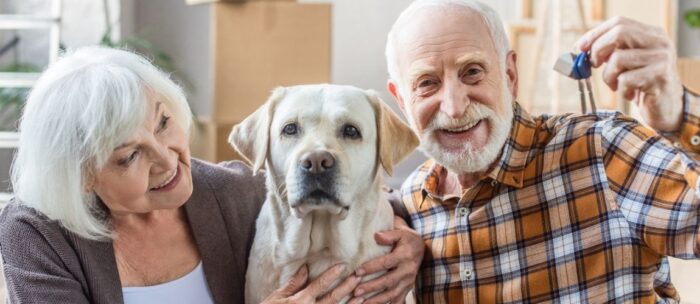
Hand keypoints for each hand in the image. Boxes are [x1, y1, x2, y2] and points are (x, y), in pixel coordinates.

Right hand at [262, 264, 361, 303]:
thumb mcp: (276, 298)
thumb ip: (293, 284)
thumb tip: (305, 268)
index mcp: (300, 301)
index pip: (319, 285)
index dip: (331, 275)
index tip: (343, 266)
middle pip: (332, 298)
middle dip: (346, 287)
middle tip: (358, 277)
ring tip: (362, 295)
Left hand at [349, 216, 423, 303]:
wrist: (420, 247)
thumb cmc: (405, 238)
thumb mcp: (400, 231)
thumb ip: (389, 234)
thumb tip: (377, 236)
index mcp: (405, 255)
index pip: (387, 263)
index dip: (372, 268)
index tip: (357, 272)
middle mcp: (408, 270)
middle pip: (389, 281)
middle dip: (372, 287)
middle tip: (356, 291)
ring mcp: (409, 281)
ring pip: (393, 294)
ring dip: (377, 300)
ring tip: (362, 303)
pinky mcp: (408, 288)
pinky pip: (398, 300)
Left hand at [576, 16, 683, 131]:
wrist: (667, 109)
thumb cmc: (641, 85)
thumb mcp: (626, 64)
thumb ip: (609, 52)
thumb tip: (579, 49)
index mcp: (652, 34)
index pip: (619, 22)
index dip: (595, 34)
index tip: (580, 48)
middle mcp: (659, 42)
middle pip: (619, 33)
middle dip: (598, 50)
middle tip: (593, 65)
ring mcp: (661, 59)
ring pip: (618, 58)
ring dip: (608, 76)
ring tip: (616, 86)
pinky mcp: (659, 77)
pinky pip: (625, 80)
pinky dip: (620, 89)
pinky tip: (629, 95)